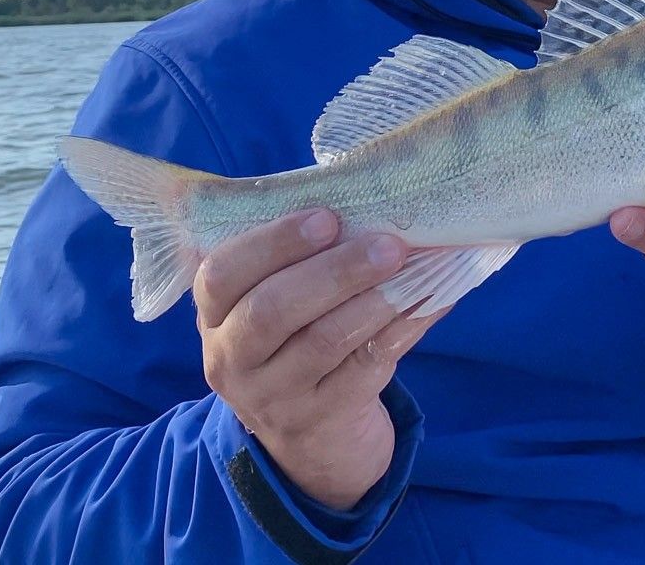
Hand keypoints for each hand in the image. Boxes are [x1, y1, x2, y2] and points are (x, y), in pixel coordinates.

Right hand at [193, 210, 447, 510]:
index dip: (273, 242)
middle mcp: (231, 358)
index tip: (327, 217)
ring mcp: (272, 396)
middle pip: (271, 310)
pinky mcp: (319, 420)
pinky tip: (431, 302)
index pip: (221, 274)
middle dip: (335, 271)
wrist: (311, 441)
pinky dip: (402, 329)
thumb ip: (297, 258)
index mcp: (213, 314)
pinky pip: (364, 368)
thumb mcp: (276, 303)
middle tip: (389, 245)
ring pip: (322, 342)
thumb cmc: (297, 341)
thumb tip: (369, 201)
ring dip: (374, 300)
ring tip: (416, 269)